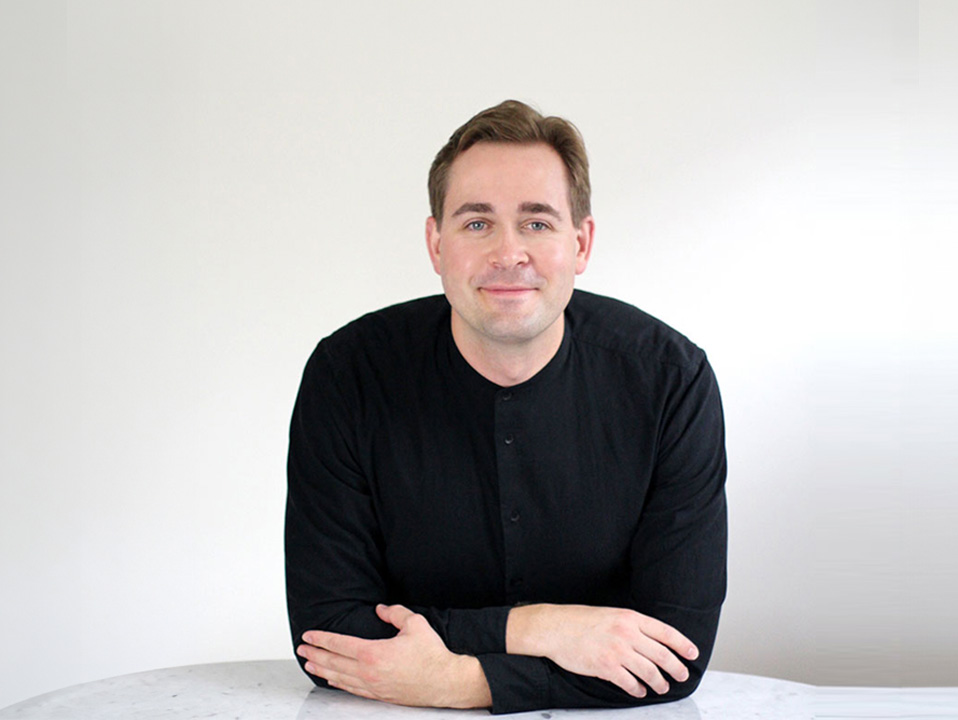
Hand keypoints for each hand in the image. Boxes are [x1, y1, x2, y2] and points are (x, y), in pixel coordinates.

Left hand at [297, 604, 490, 708]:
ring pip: (340, 678)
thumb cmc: (432, 654)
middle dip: (315, 655)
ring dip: (322, 670)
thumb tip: (380, 608)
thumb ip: (395, 613)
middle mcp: (369, 672)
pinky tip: (332, 680)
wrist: (445, 681)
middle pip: (334, 662)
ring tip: (309, 664)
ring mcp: (373, 686)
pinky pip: (352, 689)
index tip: (308, 635)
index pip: (340, 644)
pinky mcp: (379, 696)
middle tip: (301, 649)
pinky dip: (338, 683)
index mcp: (374, 653)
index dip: (322, 639)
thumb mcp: (415, 624)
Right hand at [507, 604, 697, 697]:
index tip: (692, 653)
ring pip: (649, 672)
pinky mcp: (606, 667)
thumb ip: (631, 625)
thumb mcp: (611, 614)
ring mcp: (617, 651)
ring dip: (659, 682)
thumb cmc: (579, 620)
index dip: (682, 644)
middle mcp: (627, 633)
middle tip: (681, 675)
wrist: (554, 627)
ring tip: (662, 687)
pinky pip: (630, 683)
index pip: (665, 632)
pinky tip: (639, 691)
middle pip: (662, 655)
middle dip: (676, 668)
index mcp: (630, 618)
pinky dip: (638, 689)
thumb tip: (650, 639)